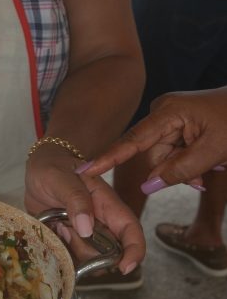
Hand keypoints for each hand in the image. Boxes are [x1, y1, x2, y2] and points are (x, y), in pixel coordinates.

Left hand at [25, 147, 144, 273]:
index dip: (134, 251)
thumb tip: (87, 229)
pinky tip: (51, 232)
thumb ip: (75, 198)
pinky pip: (70, 260)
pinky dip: (59, 253)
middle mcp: (100, 224)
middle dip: (89, 253)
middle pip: (109, 254)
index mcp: (107, 205)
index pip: (131, 230)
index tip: (124, 268)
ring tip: (57, 224)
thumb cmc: (53, 167)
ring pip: (89, 260)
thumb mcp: (61, 177)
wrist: (38, 171)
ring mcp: (85, 236)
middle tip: (64, 227)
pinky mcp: (69, 243)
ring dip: (70, 249)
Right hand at [77, 88, 226, 188]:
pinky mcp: (176, 123)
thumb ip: (181, 170)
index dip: (109, 158)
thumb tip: (148, 186)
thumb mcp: (213, 151)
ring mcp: (169, 118)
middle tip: (203, 180)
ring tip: (213, 167)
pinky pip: (173, 151)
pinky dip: (187, 162)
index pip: (133, 141)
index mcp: (167, 113)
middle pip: (153, 154)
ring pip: (165, 156)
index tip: (85, 170)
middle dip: (174, 171)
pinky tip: (207, 163)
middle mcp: (162, 113)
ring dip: (185, 169)